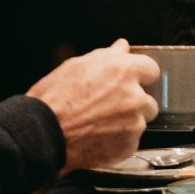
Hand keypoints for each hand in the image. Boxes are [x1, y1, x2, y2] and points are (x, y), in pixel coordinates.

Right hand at [26, 38, 158, 173]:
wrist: (42, 135)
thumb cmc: (56, 98)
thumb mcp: (78, 65)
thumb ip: (108, 56)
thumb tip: (122, 47)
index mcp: (125, 71)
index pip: (152, 70)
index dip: (140, 76)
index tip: (133, 81)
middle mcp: (134, 96)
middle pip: (148, 99)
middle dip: (134, 103)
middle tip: (110, 108)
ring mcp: (133, 123)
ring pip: (140, 121)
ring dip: (127, 123)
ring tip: (100, 124)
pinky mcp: (128, 146)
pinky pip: (130, 142)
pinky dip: (119, 142)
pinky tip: (99, 138)